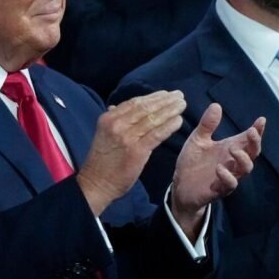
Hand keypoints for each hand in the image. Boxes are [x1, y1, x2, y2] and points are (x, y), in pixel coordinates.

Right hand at [77, 91, 185, 215]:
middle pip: (145, 108)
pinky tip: (178, 121)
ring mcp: (127, 137)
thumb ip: (114, 120)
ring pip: (153, 119)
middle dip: (165, 100)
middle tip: (180, 95)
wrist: (96, 184)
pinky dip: (169, 126)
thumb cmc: (101, 161)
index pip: (134, 102)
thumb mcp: (103, 134)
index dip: (153, 97)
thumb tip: (118, 106)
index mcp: (109, 118)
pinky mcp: (137, 150)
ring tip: (182, 105)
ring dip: (170, 110)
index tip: (166, 94)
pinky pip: (157, 134)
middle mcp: (117, 124)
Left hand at [171, 103, 264, 240]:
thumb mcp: (197, 140)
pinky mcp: (218, 189)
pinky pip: (229, 185)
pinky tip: (219, 168)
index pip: (248, 139)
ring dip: (242, 159)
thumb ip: (207, 125)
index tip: (261, 120)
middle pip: (253, 153)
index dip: (258, 131)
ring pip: (245, 169)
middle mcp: (232, 162)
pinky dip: (227, 176)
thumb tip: (216, 105)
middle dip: (255, 143)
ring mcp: (227, 176)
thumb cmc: (192, 162)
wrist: (180, 186)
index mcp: (229, 148)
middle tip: (251, 132)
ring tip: (232, 149)